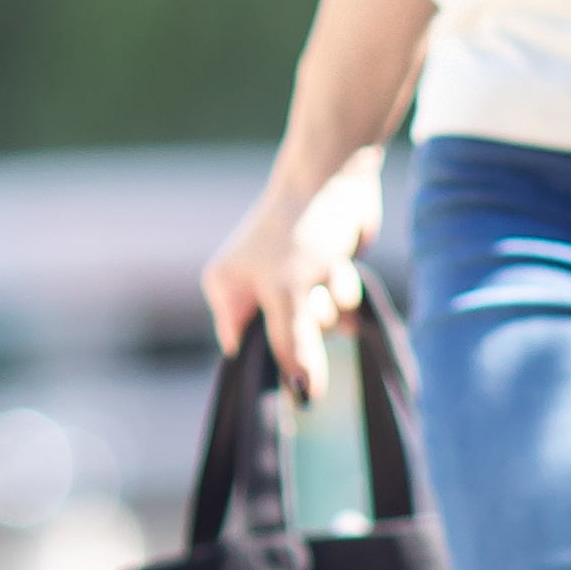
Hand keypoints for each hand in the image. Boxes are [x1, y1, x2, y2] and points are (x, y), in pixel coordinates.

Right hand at [198, 143, 382, 394]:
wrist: (339, 176)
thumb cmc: (300, 228)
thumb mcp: (288, 294)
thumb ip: (292, 347)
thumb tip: (302, 393)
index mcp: (226, 291)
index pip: (243, 351)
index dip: (270, 364)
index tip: (297, 376)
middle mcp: (253, 290)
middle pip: (286, 342)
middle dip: (308, 323)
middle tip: (309, 296)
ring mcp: (290, 284)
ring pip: (319, 325)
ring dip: (331, 302)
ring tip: (325, 268)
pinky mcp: (322, 276)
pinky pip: (338, 307)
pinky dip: (344, 290)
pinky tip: (341, 263)